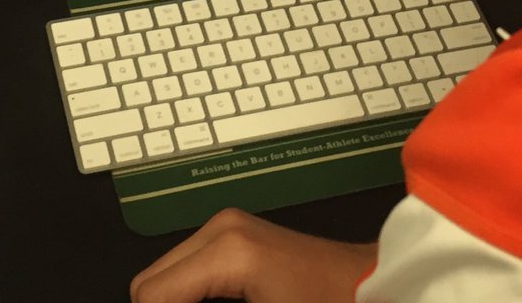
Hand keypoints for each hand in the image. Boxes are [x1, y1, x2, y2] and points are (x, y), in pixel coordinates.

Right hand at [130, 208, 376, 302]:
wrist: (372, 286)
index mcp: (225, 250)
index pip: (149, 294)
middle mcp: (220, 228)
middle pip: (149, 282)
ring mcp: (227, 226)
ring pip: (167, 274)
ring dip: (177, 302)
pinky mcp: (235, 234)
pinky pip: (190, 267)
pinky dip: (192, 294)